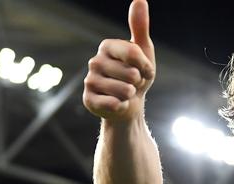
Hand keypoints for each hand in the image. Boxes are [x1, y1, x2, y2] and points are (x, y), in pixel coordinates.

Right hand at [83, 0, 155, 122]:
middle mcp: (94, 61)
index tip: (144, 69)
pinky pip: (114, 104)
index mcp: (107, 46)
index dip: (145, 66)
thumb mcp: (143, 51)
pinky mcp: (88, 101)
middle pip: (131, 74)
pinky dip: (122, 106)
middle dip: (139, 82)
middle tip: (133, 83)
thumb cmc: (137, 75)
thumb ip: (140, 26)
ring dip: (131, 95)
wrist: (129, 104)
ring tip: (125, 93)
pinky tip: (117, 104)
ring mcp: (89, 81)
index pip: (133, 53)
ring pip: (124, 90)